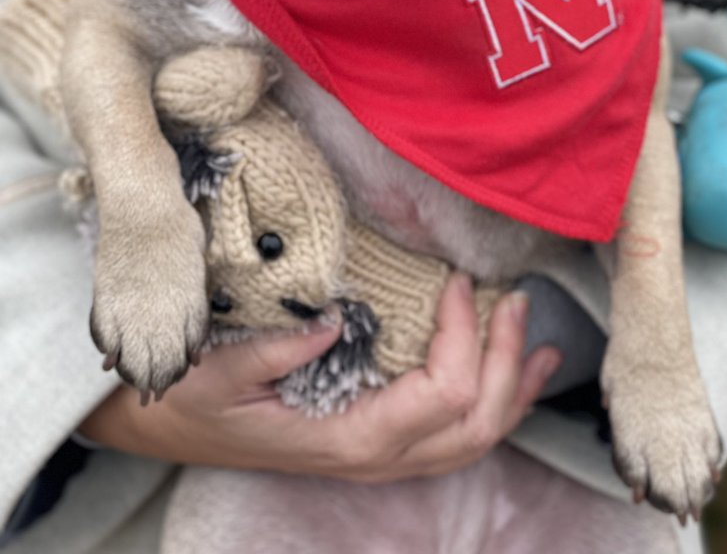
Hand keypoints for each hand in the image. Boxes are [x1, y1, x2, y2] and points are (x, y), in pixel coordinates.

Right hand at [79, 274, 560, 480]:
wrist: (173, 429)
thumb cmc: (197, 399)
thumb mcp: (222, 370)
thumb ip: (279, 349)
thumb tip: (337, 315)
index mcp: (348, 439)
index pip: (439, 397)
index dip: (462, 336)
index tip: (459, 280)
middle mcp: (377, 457)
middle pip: (474, 424)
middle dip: (506, 361)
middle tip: (514, 299)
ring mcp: (383, 456)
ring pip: (475, 438)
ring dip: (514, 386)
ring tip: (541, 342)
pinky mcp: (382, 441)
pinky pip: (454, 435)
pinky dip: (495, 403)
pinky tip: (516, 373)